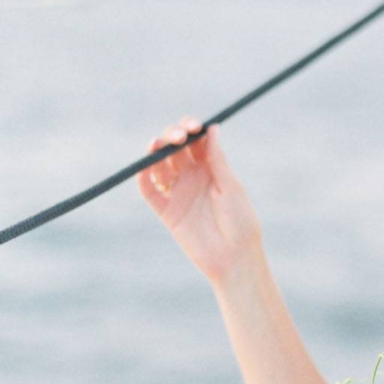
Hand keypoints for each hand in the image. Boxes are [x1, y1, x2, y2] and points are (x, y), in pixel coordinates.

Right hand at [137, 116, 263, 283]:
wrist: (233, 257)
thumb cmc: (241, 222)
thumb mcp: (231, 187)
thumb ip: (217, 160)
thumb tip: (212, 128)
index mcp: (212, 169)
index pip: (196, 142)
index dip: (191, 130)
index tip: (193, 126)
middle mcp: (193, 178)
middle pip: (174, 149)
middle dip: (172, 137)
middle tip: (177, 137)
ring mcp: (178, 193)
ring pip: (159, 166)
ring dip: (155, 153)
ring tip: (157, 146)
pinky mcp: (166, 211)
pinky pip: (149, 191)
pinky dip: (143, 178)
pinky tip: (145, 169)